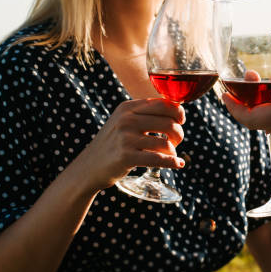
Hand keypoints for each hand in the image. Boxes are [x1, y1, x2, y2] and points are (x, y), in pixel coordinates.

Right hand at [70, 98, 185, 192]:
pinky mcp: (126, 156)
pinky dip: (172, 163)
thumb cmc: (113, 144)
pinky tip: (178, 165)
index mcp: (128, 107)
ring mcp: (125, 138)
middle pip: (169, 122)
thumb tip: (178, 111)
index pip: (163, 103)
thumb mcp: (124, 121)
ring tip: (171, 155)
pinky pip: (159, 159)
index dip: (179, 113)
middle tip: (176, 142)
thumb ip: (145, 114)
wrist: (89, 167)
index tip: (181, 121)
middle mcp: (126, 119)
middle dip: (179, 134)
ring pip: (166, 142)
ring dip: (174, 151)